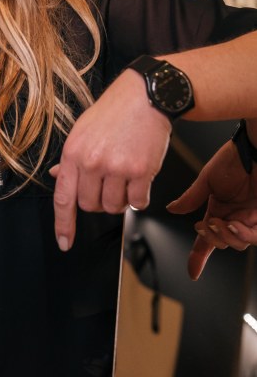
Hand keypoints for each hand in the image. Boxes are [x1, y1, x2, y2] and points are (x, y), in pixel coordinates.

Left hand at [50, 70, 171, 250]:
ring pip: (114, 207)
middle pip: (90, 205)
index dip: (64, 224)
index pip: (63, 197)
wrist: (145, 97)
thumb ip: (72, 158)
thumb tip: (58, 177)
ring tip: (125, 175)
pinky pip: (138, 202)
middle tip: (108, 181)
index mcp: (73, 152)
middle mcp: (92, 162)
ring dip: (120, 199)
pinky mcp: (141, 171)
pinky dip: (140, 196)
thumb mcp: (83, 130)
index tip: (65, 242)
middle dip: (98, 200)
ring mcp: (116, 168)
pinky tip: (140, 178)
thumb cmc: (114, 113)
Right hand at [167, 139, 256, 279]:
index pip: (206, 238)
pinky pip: (253, 237)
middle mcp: (232, 216)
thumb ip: (191, 198)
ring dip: (226, 237)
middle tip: (206, 225)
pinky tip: (234, 224)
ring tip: (221, 222)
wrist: (252, 150)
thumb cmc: (233, 158)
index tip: (193, 272)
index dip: (199, 256)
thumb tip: (172, 209)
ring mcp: (248, 218)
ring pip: (237, 244)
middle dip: (212, 239)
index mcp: (217, 208)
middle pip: (221, 243)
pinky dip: (242, 235)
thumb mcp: (207, 179)